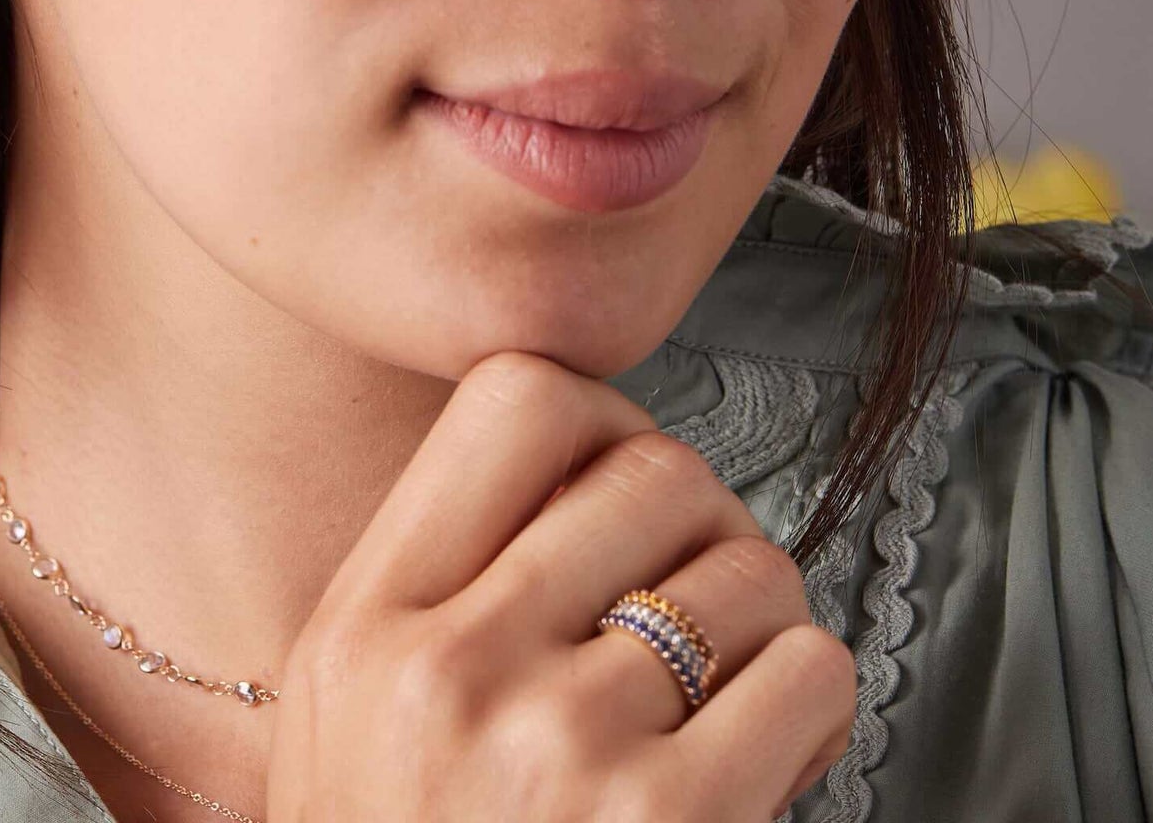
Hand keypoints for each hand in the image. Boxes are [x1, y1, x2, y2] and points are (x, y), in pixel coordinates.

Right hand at [267, 350, 854, 821]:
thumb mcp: (344, 710)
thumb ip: (435, 578)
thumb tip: (594, 459)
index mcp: (365, 620)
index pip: (515, 399)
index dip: (597, 416)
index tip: (615, 472)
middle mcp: (453, 666)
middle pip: (654, 468)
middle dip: (701, 516)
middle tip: (692, 582)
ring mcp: (561, 747)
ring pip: (749, 567)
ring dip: (762, 616)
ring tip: (724, 685)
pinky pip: (809, 671)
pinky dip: (807, 700)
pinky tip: (761, 754)